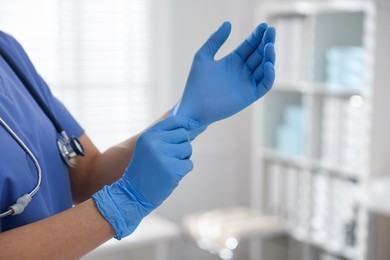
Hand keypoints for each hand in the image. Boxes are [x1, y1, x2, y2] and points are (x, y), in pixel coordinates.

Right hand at [92, 116, 197, 238]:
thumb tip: (187, 125)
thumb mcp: (147, 146)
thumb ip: (162, 135)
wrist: (133, 193)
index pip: (175, 121)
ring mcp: (163, 155)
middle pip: (183, 135)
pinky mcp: (172, 169)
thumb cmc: (144, 169)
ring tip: (170, 165)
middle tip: (171, 156)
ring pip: (188, 149)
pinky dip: (183, 170)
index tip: (189, 128)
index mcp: (149, 134)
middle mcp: (155, 142)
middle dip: (182, 145)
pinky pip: (189, 164)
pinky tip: (171, 174)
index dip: (185, 124)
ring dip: (183, 158)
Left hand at [174, 22, 275, 126]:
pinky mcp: (250, 95)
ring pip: (265, 67)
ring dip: (269, 56)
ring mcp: (247, 83)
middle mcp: (243, 71)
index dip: (257, 36)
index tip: (263, 26)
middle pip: (260, 54)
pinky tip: (268, 64)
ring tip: (268, 46)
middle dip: (266, 42)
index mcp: (233, 61)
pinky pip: (265, 84)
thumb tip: (228, 23)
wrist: (194, 107)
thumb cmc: (195, 84)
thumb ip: (215, 40)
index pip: (249, 46)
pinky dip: (269, 75)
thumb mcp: (203, 56)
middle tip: (271, 31)